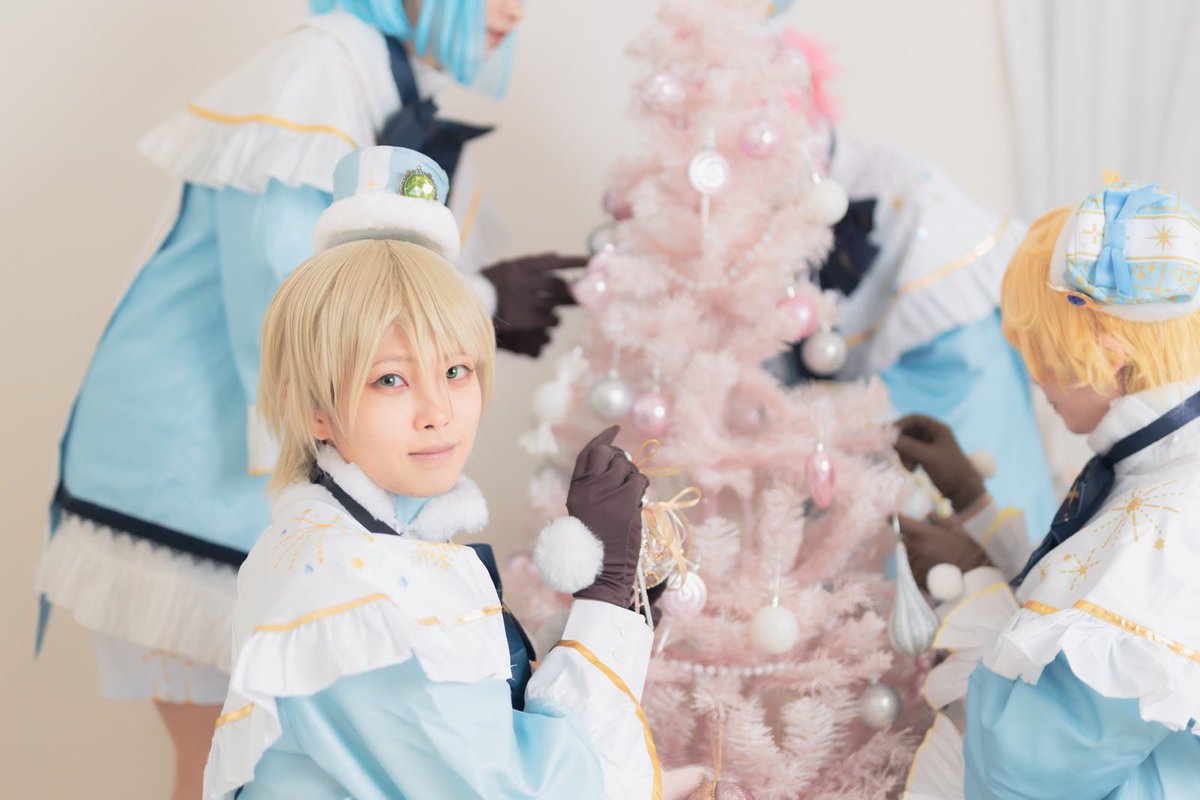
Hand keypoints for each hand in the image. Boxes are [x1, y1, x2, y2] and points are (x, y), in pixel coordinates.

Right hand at [482, 253, 585, 356]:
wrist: (470, 304)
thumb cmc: (489, 284)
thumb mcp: (507, 266)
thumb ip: (531, 263)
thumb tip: (556, 256)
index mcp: (522, 266)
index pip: (556, 261)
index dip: (575, 262)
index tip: (591, 261)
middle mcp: (526, 282)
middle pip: (559, 285)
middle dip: (571, 289)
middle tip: (579, 292)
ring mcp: (526, 301)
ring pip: (556, 302)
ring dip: (562, 304)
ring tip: (562, 304)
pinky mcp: (525, 319)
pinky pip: (550, 319)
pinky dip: (553, 319)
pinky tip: (551, 318)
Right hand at [567, 426, 649, 607]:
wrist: (604, 571)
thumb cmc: (598, 545)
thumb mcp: (587, 512)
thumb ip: (595, 487)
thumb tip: (618, 463)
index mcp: (575, 490)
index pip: (588, 453)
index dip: (602, 438)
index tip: (614, 429)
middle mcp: (587, 488)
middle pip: (608, 454)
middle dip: (620, 458)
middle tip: (626, 475)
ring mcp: (606, 493)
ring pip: (627, 466)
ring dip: (633, 477)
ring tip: (630, 497)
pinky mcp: (625, 501)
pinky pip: (639, 480)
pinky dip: (642, 487)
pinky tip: (637, 501)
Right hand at [894, 414, 985, 511]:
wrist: (963, 491)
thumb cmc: (949, 470)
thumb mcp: (927, 457)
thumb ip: (908, 446)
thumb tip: (887, 438)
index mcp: (938, 429)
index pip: (914, 419)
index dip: (899, 424)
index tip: (886, 433)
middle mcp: (934, 434)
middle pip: (909, 431)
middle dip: (901, 442)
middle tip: (893, 451)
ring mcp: (930, 446)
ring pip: (908, 443)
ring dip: (904, 454)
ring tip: (909, 468)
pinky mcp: (927, 457)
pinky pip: (911, 453)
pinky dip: (908, 459)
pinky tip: (912, 470)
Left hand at [898, 514, 990, 590]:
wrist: (975, 572)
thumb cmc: (966, 547)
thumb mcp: (954, 526)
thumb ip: (936, 518)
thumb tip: (924, 513)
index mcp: (924, 533)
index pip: (900, 522)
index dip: (893, 518)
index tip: (889, 518)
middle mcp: (917, 548)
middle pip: (901, 541)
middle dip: (909, 541)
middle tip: (925, 545)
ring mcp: (916, 564)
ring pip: (905, 556)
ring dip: (912, 556)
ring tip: (931, 558)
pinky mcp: (917, 579)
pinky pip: (910, 571)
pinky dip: (916, 569)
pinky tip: (930, 569)